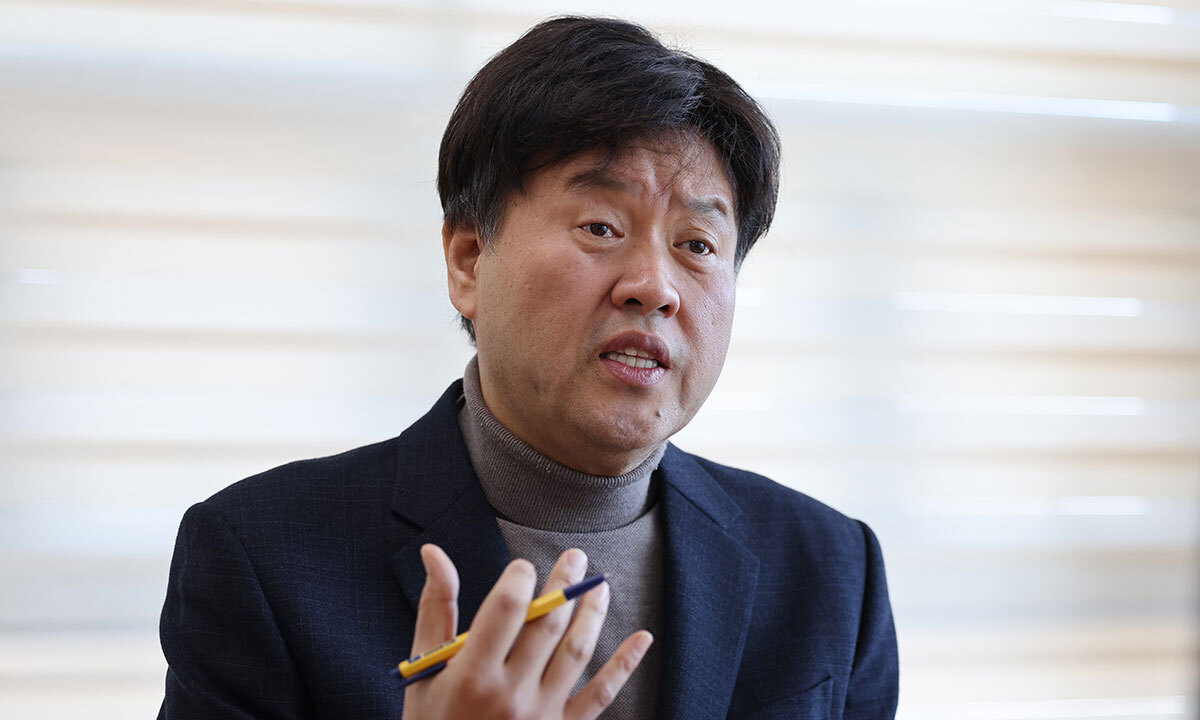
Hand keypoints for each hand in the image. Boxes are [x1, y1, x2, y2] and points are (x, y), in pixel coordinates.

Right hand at [401, 544, 652, 719]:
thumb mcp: (425, 667)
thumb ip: (435, 607)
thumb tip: (434, 551)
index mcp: (471, 674)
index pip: (507, 608)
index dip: (520, 577)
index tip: (522, 567)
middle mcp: (510, 694)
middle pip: (547, 624)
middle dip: (564, 583)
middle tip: (575, 556)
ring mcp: (540, 715)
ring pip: (576, 651)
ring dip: (593, 613)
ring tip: (599, 584)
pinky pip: (601, 695)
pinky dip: (624, 665)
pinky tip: (641, 638)